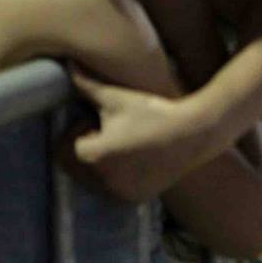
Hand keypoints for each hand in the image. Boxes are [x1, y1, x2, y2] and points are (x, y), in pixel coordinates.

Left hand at [66, 70, 212, 202]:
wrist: (194, 133)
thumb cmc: (152, 112)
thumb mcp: (117, 97)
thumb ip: (86, 84)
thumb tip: (67, 63)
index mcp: (93, 155)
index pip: (67, 146)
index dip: (81, 131)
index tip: (99, 120)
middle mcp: (102, 180)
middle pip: (78, 166)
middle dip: (88, 150)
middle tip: (111, 133)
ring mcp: (119, 192)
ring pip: (95, 180)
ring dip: (101, 165)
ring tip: (123, 145)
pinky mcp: (135, 198)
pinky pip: (114, 189)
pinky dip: (118, 177)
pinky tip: (136, 159)